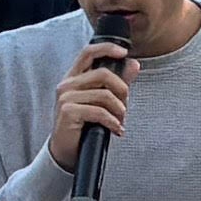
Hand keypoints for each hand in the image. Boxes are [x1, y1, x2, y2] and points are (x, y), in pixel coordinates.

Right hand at [53, 42, 134, 164]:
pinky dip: (113, 122)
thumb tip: (134, 64)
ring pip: (104, 95)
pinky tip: (116, 130)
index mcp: (74, 77)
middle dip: (122, 90)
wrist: (66, 152)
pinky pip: (99, 111)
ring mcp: (66, 97)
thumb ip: (117, 82)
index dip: (107, 48)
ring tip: (120, 121)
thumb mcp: (101, 101)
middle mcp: (67, 84)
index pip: (88, 52)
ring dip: (119, 110)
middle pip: (103, 74)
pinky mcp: (68, 112)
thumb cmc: (84, 125)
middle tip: (125, 107)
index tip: (124, 53)